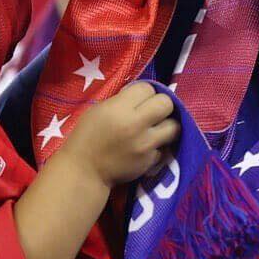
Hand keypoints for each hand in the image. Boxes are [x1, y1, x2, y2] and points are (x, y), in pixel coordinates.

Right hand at [59, 81, 178, 185]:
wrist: (84, 170)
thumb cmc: (86, 137)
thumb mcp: (98, 110)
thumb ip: (121, 101)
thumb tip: (142, 96)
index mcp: (119, 108)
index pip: (148, 88)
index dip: (144, 92)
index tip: (138, 100)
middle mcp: (136, 124)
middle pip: (166, 103)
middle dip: (160, 105)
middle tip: (152, 112)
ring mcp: (146, 144)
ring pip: (174, 126)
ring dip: (166, 125)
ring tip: (156, 128)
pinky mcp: (150, 161)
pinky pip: (165, 147)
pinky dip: (158, 146)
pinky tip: (147, 147)